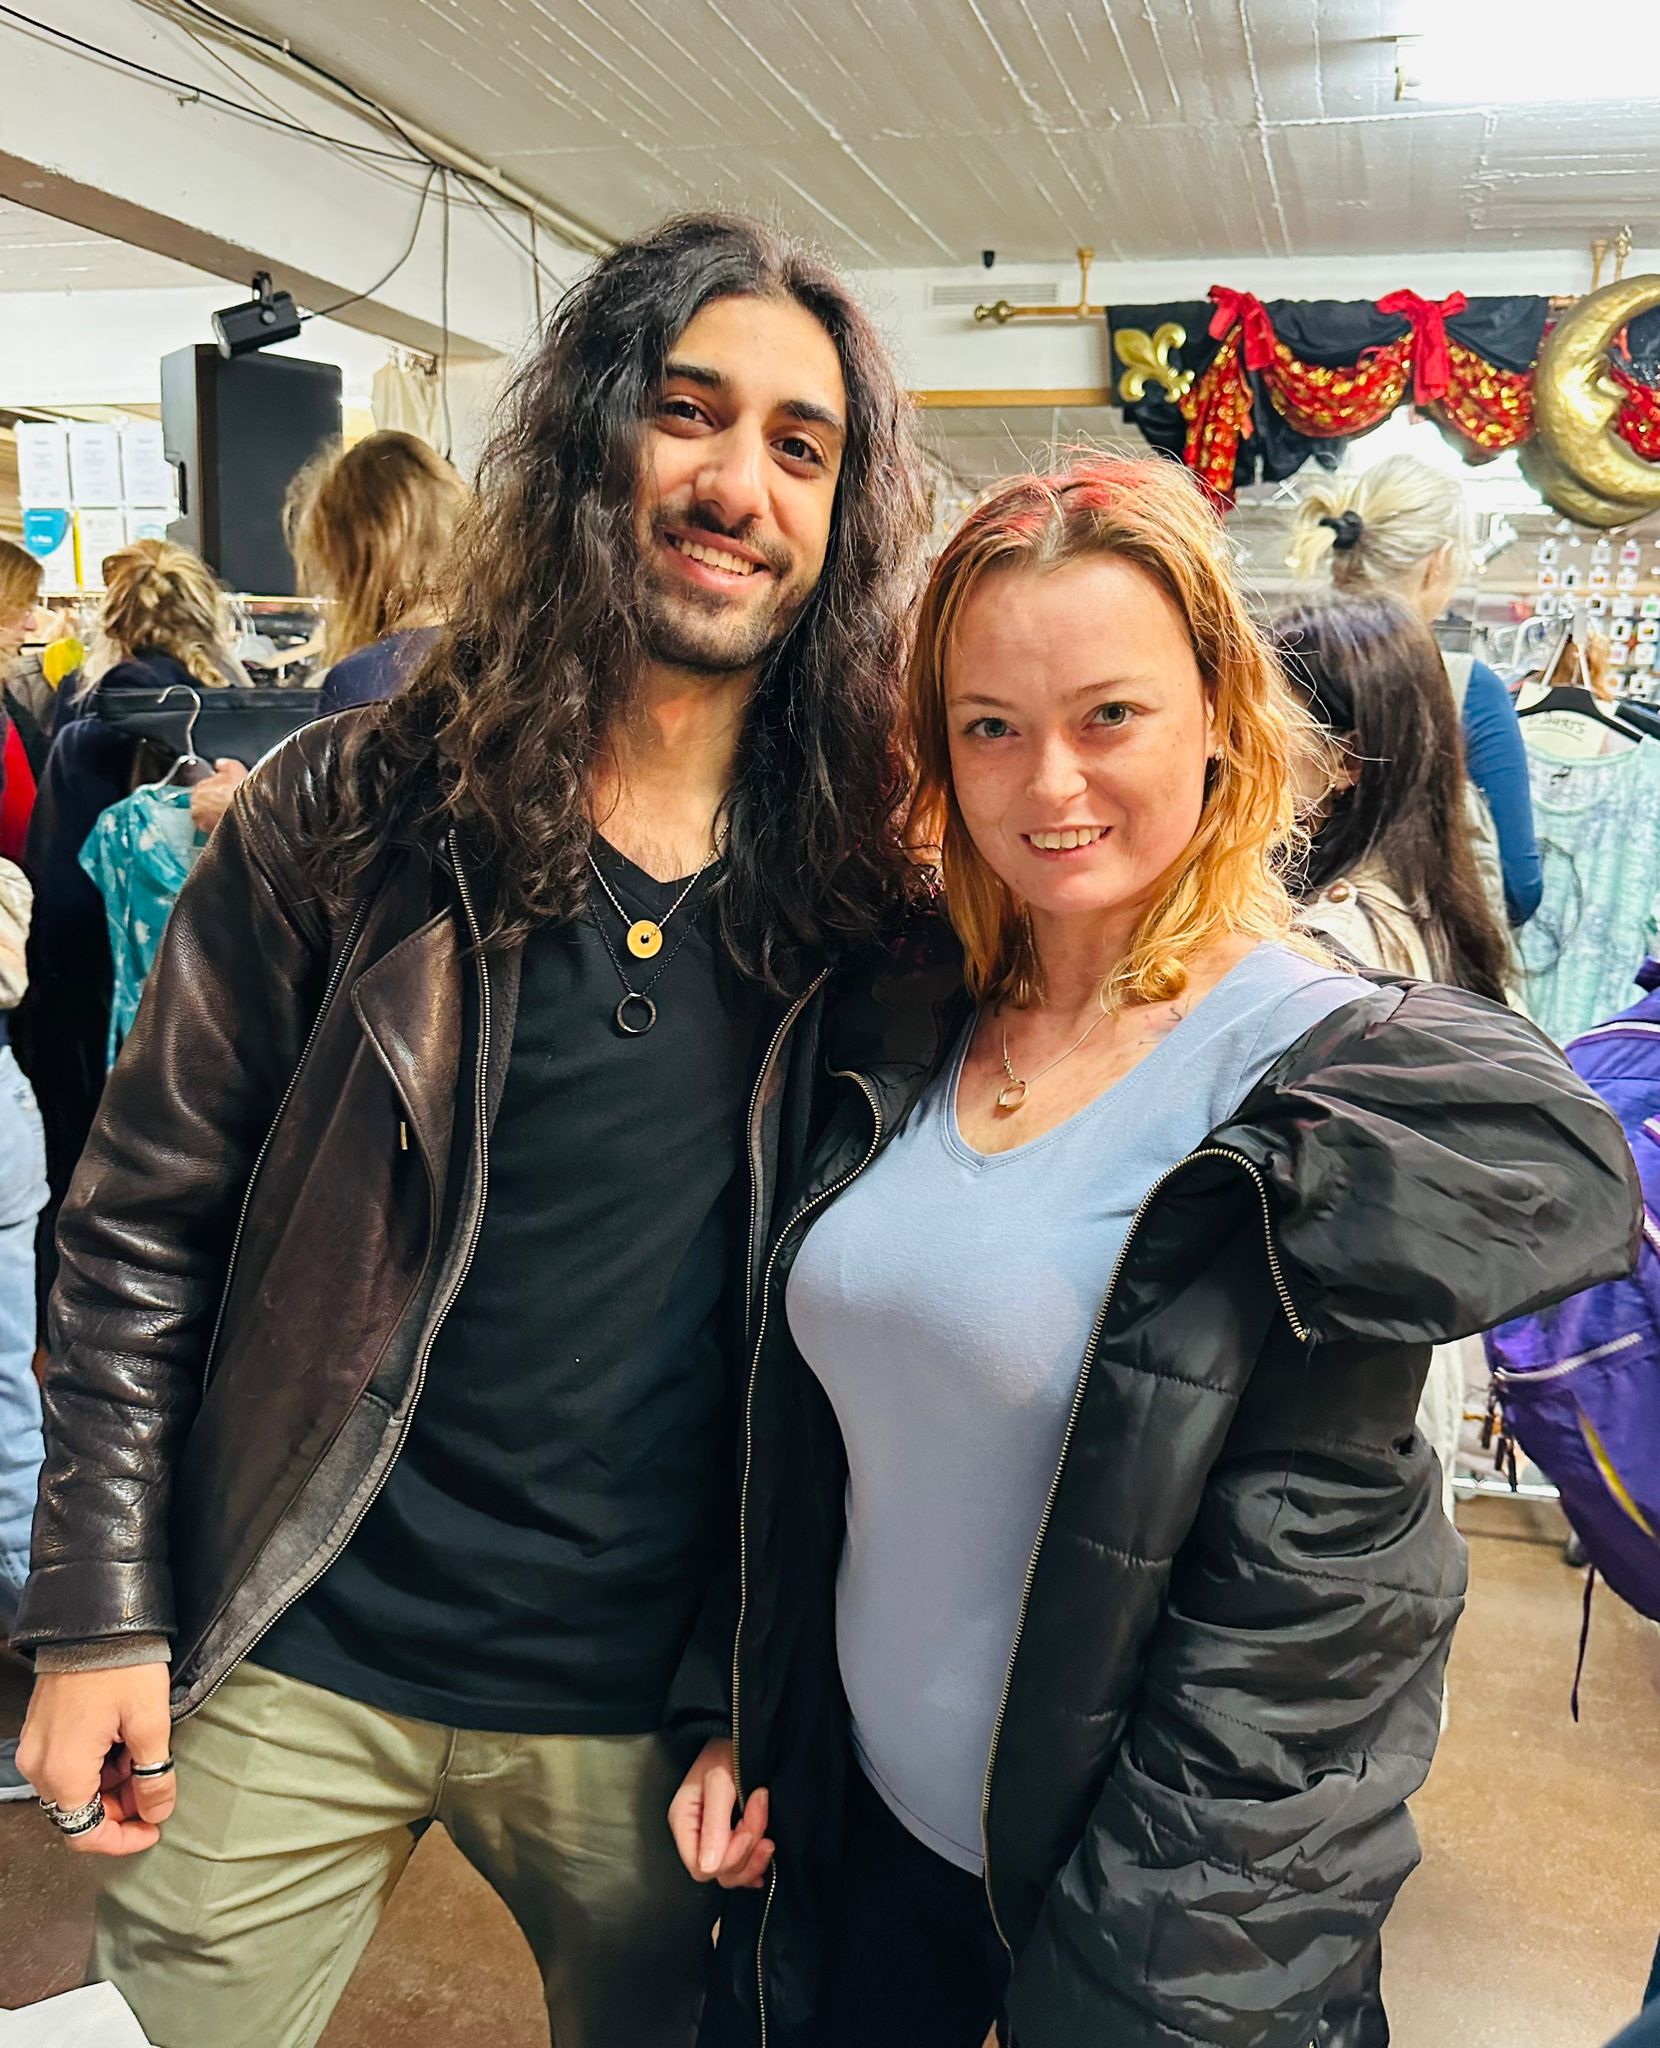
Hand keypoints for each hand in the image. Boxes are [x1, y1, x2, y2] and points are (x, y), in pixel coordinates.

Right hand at [17, 1665, 176, 1855]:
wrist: (96, 1618)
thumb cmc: (123, 1666)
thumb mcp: (150, 1721)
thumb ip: (153, 1775)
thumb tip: (157, 1812)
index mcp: (65, 1770)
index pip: (85, 1833)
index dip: (122, 1839)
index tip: (153, 1829)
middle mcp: (40, 1765)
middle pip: (79, 1812)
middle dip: (120, 1808)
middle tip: (156, 1787)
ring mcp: (36, 1746)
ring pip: (73, 1789)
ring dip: (110, 1785)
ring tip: (143, 1755)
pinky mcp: (41, 1729)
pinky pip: (66, 1764)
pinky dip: (96, 1765)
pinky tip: (123, 1741)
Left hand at [189, 758, 248, 835]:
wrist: (250, 813)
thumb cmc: (241, 792)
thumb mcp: (234, 767)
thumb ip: (223, 764)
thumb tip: (220, 764)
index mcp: (198, 788)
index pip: (202, 788)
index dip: (214, 789)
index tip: (223, 791)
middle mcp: (195, 806)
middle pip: (202, 804)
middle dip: (212, 803)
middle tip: (227, 802)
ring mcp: (202, 822)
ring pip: (207, 818)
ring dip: (214, 816)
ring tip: (230, 814)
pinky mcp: (210, 834)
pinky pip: (212, 829)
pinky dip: (219, 827)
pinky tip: (230, 823)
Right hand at [668, 1737, 772, 1889]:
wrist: (738, 1736)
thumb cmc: (725, 1752)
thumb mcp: (719, 1782)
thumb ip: (715, 1824)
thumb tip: (709, 1867)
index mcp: (684, 1823)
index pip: (700, 1867)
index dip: (728, 1857)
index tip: (749, 1831)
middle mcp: (696, 1837)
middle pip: (719, 1872)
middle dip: (746, 1851)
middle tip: (760, 1813)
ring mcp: (713, 1840)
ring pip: (733, 1872)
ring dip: (755, 1854)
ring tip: (765, 1822)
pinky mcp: (730, 1840)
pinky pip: (741, 1866)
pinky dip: (755, 1863)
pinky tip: (764, 1854)